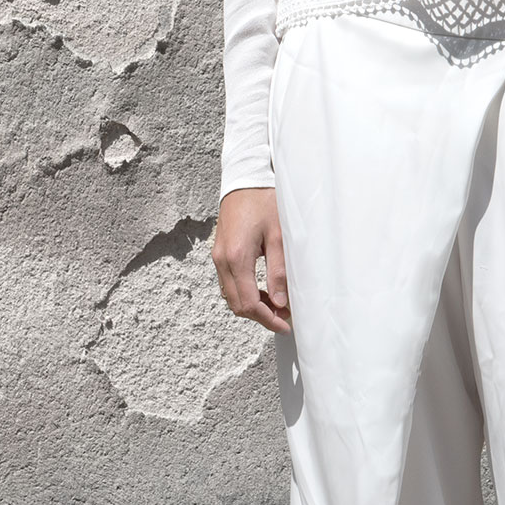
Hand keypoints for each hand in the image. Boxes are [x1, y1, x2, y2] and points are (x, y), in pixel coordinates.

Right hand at [212, 187, 291, 333]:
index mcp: (236, 257)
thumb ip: (279, 271)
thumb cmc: (264, 201)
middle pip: (236, 304)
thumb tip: (280, 302)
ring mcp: (218, 257)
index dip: (268, 319)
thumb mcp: (279, 235)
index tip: (286, 325)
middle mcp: (222, 260)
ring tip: (277, 305)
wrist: (245, 179)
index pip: (248, 303)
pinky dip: (245, 293)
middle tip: (285, 318)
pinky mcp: (220, 253)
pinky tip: (263, 291)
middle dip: (260, 316)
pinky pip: (229, 283)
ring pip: (231, 296)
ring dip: (252, 306)